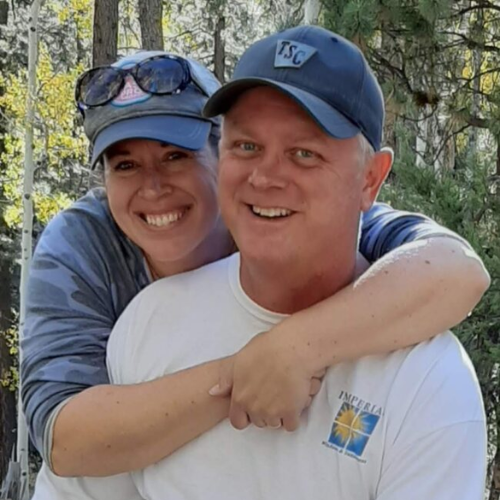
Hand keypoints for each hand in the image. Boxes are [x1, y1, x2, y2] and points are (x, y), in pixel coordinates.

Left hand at [209, 331, 324, 430]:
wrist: (292, 349)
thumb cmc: (267, 349)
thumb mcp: (239, 359)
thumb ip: (226, 379)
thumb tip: (213, 392)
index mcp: (240, 397)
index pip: (237, 421)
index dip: (245, 415)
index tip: (253, 406)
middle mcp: (254, 408)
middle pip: (258, 421)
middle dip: (264, 411)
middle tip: (272, 393)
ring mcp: (272, 412)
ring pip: (274, 423)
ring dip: (279, 413)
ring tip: (284, 393)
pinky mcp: (291, 413)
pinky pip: (291, 424)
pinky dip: (294, 415)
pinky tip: (294, 399)